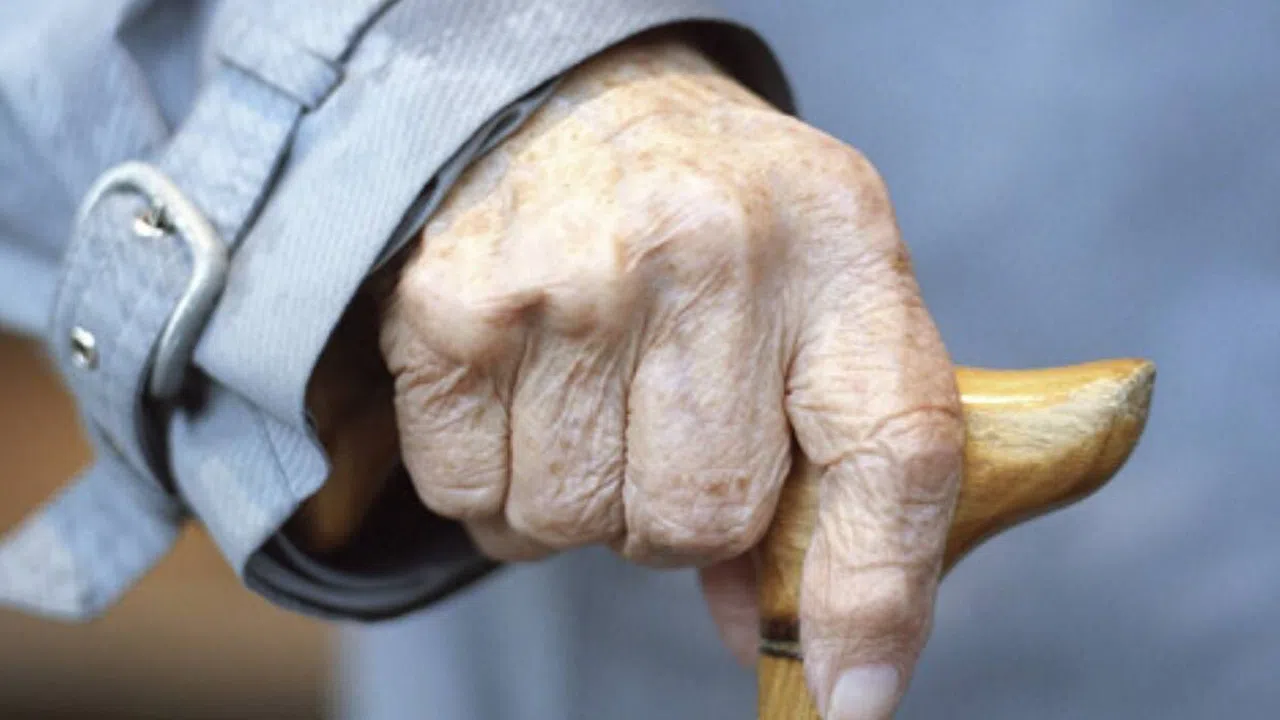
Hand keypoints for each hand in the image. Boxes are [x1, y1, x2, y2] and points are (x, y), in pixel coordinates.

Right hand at [379, 34, 962, 718]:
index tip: (848, 695)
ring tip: (592, 393)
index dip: (874, 594)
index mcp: (840, 252)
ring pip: (574, 523)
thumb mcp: (821, 299)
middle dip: (683, 516)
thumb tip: (764, 634)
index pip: (893, 451)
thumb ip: (830, 466)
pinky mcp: (448, 311)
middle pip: (700, 520)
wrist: (574, 102)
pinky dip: (495, 485)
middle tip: (669, 421)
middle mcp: (707, 254)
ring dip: (584, 500)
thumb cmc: (720, 221)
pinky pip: (472, 500)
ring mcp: (569, 282)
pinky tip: (523, 393)